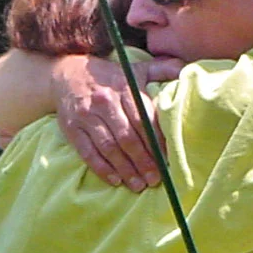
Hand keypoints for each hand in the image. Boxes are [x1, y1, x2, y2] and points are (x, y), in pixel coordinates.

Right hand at [53, 56, 183, 191]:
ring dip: (125, 168)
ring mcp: (86, 115)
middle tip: (155, 178)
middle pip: (127, 136)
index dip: (155, 140)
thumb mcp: (135, 67)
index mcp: (124, 87)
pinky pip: (87, 152)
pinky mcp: (71, 128)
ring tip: (138, 185)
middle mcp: (105, 101)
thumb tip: (185, 68)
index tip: (167, 158)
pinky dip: (101, 168)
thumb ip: (161, 69)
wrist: (67, 73)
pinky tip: (115, 180)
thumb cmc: (110, 76)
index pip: (143, 118)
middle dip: (143, 160)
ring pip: (109, 146)